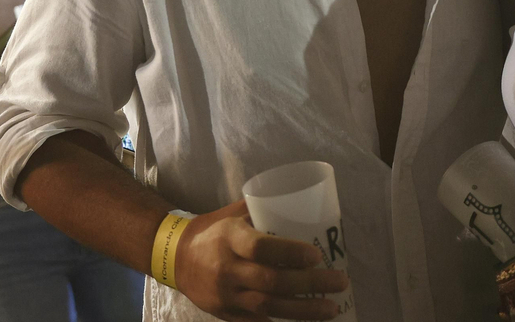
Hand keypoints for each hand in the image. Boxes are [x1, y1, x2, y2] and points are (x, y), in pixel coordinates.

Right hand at [175, 201, 349, 321]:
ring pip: (268, 307)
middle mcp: (227, 269)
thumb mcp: (233, 214)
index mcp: (229, 238)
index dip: (290, 253)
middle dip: (309, 284)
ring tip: (332, 308)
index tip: (317, 255)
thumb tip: (304, 203)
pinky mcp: (226, 314)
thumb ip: (263, 210)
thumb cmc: (212, 230)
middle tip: (339, 281)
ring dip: (304, 310)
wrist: (175, 257)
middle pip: (271, 282)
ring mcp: (226, 296)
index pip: (261, 248)